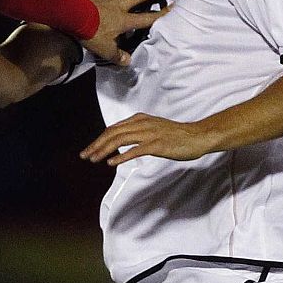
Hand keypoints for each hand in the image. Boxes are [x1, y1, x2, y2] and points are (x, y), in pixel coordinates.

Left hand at [81, 0, 168, 66]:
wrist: (71, 16)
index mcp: (124, 20)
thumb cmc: (91, 34)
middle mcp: (117, 6)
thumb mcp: (105, 50)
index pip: (147, 18)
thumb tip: (128, 61)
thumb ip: (117, 56)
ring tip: (120, 2)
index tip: (174, 7)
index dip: (161, 14)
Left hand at [81, 113, 219, 166]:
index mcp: (139, 119)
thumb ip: (137, 133)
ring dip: (104, 150)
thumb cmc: (176, 135)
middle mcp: (142, 124)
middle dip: (96, 144)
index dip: (99, 139)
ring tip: (93, 159)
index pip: (113, 129)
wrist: (197, 136)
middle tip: (84, 155)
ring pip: (120, 140)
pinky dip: (121, 156)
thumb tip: (120, 140)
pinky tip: (111, 162)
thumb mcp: (153, 129)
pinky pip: (135, 150)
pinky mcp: (157, 144)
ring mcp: (149, 133)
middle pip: (113, 133)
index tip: (89, 150)